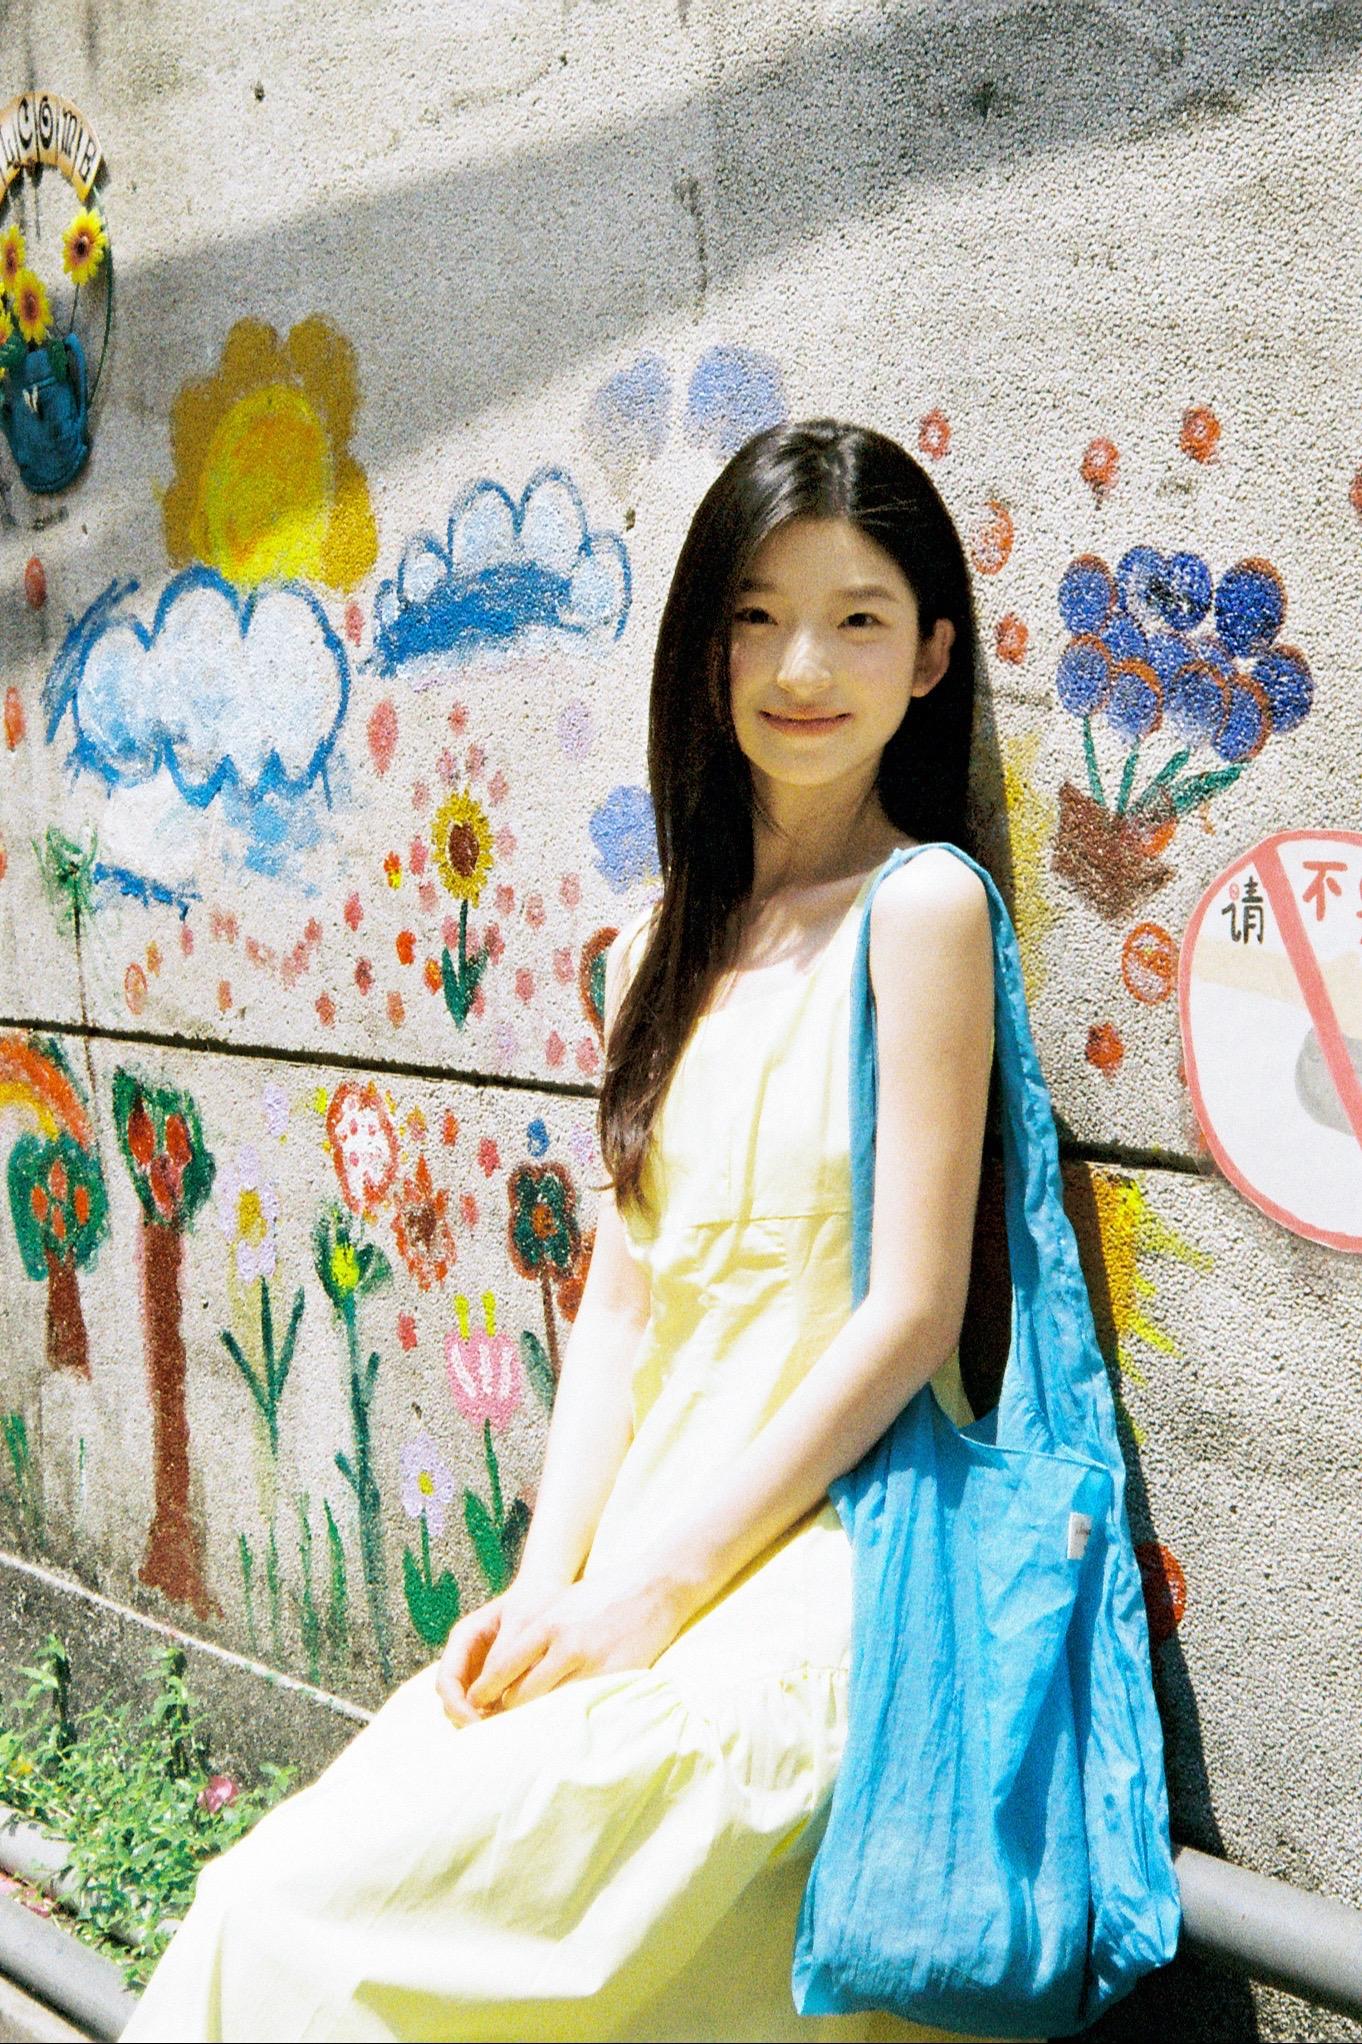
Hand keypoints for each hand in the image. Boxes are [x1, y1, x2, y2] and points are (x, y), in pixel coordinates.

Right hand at [434, 1577, 562, 1726]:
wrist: (548, 1590)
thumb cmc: (534, 1601)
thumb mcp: (520, 1624)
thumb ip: (502, 1658)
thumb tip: (488, 1697)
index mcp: (463, 1638)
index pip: (446, 1680)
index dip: (456, 1706)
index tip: (476, 1724)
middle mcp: (465, 1655)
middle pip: (453, 1698)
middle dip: (466, 1718)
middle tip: (491, 1736)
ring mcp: (478, 1667)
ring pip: (468, 1704)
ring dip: (480, 1720)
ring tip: (503, 1733)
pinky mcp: (495, 1678)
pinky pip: (488, 1702)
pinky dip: (495, 1715)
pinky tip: (513, 1723)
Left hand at [465, 1568, 688, 1716]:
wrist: (654, 1586)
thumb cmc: (602, 1595)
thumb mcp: (560, 1604)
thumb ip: (533, 1632)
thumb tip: (503, 1666)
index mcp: (545, 1623)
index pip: (502, 1667)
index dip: (485, 1691)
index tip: (476, 1705)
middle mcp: (563, 1643)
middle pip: (519, 1694)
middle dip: (506, 1711)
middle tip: (496, 1725)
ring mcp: (590, 1662)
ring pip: (548, 1705)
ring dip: (534, 1718)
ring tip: (525, 1729)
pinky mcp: (613, 1676)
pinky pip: (580, 1705)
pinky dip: (566, 1715)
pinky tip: (561, 1722)